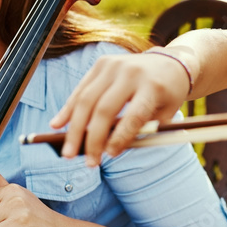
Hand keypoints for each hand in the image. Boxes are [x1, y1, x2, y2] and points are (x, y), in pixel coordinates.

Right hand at [49, 51, 189, 165]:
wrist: (169, 63)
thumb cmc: (167, 95)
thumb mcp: (165, 115)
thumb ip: (141, 131)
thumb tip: (108, 150)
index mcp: (153, 86)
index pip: (133, 116)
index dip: (120, 138)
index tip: (109, 156)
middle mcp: (131, 72)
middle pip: (104, 109)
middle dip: (92, 139)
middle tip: (87, 164)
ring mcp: (113, 65)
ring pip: (86, 100)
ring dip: (74, 129)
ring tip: (68, 153)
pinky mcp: (101, 63)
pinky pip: (81, 89)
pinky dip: (68, 109)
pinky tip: (57, 125)